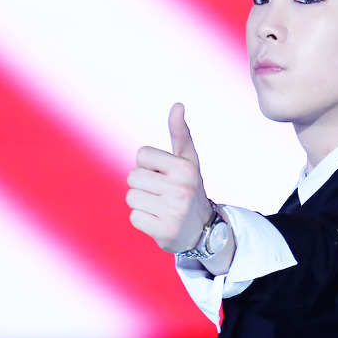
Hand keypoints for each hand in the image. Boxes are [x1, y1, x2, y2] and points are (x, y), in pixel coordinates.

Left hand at [126, 103, 212, 253]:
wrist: (205, 230)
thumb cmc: (190, 189)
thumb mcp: (189, 161)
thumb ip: (181, 133)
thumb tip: (178, 105)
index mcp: (185, 168)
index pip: (142, 155)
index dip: (150, 165)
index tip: (166, 175)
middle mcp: (181, 189)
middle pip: (133, 177)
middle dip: (144, 185)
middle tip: (164, 194)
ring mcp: (174, 212)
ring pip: (131, 197)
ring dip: (142, 203)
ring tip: (161, 207)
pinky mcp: (165, 232)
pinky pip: (134, 218)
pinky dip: (144, 220)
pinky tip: (160, 221)